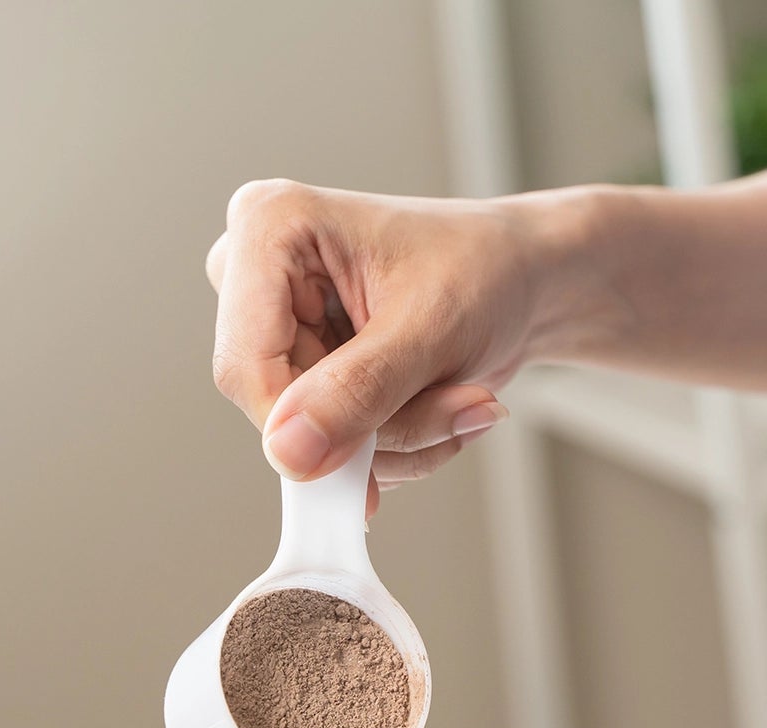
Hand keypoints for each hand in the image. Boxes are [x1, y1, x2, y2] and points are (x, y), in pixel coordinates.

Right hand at [206, 180, 580, 509]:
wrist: (521, 278)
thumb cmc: (484, 268)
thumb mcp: (431, 328)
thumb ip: (358, 390)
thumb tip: (290, 452)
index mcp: (272, 226)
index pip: (245, 363)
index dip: (300, 427)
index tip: (364, 462)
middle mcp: (258, 273)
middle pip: (278, 406)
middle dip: (373, 429)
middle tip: (455, 408)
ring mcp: (278, 324)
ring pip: (309, 438)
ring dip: (395, 441)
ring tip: (456, 399)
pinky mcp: (304, 367)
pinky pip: (330, 445)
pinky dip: (393, 445)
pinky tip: (435, 405)